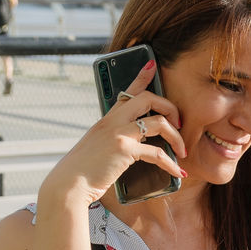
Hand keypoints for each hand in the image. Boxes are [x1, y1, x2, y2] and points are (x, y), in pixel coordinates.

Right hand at [40, 61, 186, 205]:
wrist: (68, 184)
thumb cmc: (83, 170)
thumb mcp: (97, 147)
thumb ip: (113, 139)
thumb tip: (132, 145)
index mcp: (106, 119)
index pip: (126, 92)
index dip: (142, 76)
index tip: (153, 65)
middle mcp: (112, 121)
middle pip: (148, 99)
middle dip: (170, 108)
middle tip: (179, 124)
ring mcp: (118, 133)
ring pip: (158, 123)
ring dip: (176, 137)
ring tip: (183, 151)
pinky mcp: (124, 150)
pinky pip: (157, 153)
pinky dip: (171, 163)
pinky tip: (178, 172)